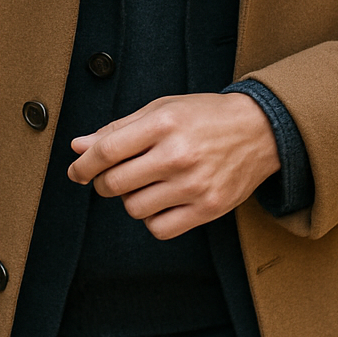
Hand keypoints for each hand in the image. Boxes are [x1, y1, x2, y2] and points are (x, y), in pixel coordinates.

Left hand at [68, 91, 279, 239]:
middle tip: (114, 176)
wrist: (260, 130)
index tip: (77, 171)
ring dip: (131, 199)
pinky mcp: (208, 208)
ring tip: (147, 184)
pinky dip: (153, 219)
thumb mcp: (162, 108)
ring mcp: (194, 185)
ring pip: (134, 209)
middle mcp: (178, 154)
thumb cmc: (206, 116)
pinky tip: (162, 200)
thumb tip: (79, 147)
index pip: (106, 151)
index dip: (83, 165)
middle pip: (115, 184)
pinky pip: (160, 228)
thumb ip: (118, 128)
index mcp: (164, 123)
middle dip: (104, 183)